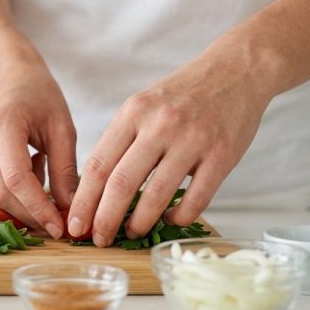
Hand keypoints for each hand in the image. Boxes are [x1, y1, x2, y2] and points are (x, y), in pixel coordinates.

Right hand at [0, 63, 78, 238]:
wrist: (4, 73)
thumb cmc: (37, 93)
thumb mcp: (61, 126)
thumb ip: (65, 169)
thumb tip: (69, 209)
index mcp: (3, 123)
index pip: (17, 179)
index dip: (38, 208)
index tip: (59, 227)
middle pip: (1, 193)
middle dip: (31, 215)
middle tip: (58, 224)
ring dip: (25, 203)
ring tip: (50, 184)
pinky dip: (17, 190)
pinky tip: (33, 168)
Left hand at [67, 56, 273, 246]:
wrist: (235, 70)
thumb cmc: (182, 94)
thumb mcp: (143, 105)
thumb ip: (121, 140)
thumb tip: (94, 187)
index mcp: (134, 112)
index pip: (99, 165)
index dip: (83, 200)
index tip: (74, 224)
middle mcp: (160, 125)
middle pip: (121, 183)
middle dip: (104, 219)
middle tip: (98, 239)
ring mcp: (192, 140)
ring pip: (157, 194)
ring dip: (140, 222)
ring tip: (130, 233)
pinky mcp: (222, 155)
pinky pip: (196, 199)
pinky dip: (179, 216)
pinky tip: (169, 219)